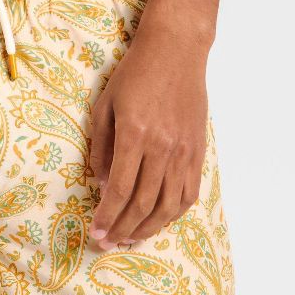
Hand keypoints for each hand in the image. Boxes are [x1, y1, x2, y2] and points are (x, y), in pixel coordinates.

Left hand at [89, 25, 209, 249]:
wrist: (176, 51)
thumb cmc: (133, 76)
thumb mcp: (104, 107)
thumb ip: (100, 149)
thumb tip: (100, 185)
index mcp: (134, 135)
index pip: (119, 190)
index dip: (106, 216)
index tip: (96, 232)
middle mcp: (162, 148)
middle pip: (142, 203)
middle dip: (122, 229)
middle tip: (107, 244)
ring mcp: (184, 151)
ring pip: (168, 204)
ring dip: (147, 228)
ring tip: (130, 240)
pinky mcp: (198, 151)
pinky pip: (188, 193)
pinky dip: (173, 213)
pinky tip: (157, 221)